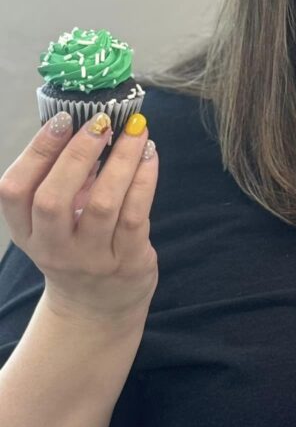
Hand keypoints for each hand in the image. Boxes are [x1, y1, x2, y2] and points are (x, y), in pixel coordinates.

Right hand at [0, 110, 158, 322]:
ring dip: (121, 160)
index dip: (36, 152)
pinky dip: (144, 179)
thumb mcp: (55, 221)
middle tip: (101, 121)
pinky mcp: (126, 263)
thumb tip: (91, 123)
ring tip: (136, 130)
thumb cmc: (77, 247)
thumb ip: (63, 179)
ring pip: (104, 205)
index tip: (63, 119)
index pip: (15, 190)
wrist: (98, 307)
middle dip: (77, 154)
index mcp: (26, 231)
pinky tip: (149, 155)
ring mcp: (90, 259)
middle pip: (53, 199)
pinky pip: (135, 215)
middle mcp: (52, 248)